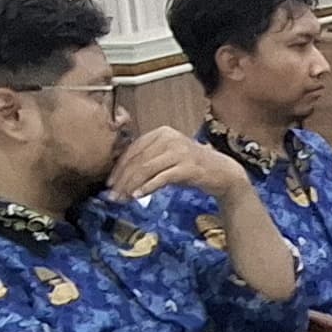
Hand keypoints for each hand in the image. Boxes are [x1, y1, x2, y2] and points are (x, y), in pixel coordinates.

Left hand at [111, 129, 247, 203]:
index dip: (119, 168)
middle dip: (122, 180)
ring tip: (122, 199)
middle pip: (138, 160)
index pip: (133, 150)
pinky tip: (138, 196)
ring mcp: (179, 152)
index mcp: (161, 133)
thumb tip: (120, 177)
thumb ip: (148, 160)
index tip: (109, 183)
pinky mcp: (187, 167)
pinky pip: (161, 177)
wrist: (222, 172)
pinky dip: (148, 187)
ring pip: (146, 169)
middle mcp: (169, 138)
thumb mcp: (168, 158)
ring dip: (131, 186)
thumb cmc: (191, 166)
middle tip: (112, 196)